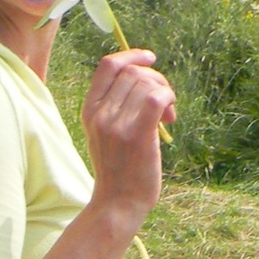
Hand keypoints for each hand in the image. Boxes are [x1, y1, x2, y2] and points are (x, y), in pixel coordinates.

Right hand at [81, 48, 175, 227]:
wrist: (118, 203)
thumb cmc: (118, 169)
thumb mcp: (105, 132)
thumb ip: (116, 105)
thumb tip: (146, 77)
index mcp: (89, 110)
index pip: (108, 65)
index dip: (132, 55)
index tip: (150, 58)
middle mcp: (100, 114)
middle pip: (134, 72)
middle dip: (156, 80)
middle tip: (165, 105)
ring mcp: (116, 124)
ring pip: (147, 84)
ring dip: (165, 93)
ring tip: (167, 117)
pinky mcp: (137, 134)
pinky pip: (156, 97)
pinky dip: (168, 98)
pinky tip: (169, 116)